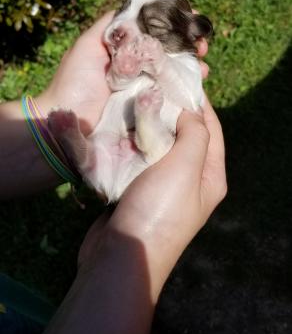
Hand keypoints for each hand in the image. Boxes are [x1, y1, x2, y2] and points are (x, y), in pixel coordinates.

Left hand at [37, 12, 208, 134]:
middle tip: (202, 45)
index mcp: (123, 51)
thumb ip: (109, 26)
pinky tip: (199, 81)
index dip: (173, 25)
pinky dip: (186, 88)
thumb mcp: (88, 45)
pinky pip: (171, 95)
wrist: (68, 122)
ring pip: (173, 73)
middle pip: (168, 52)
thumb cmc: (74, 82)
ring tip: (203, 64)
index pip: (153, 33)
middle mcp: (135, 68)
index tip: (190, 17)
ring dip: (191, 66)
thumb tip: (133, 6)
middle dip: (188, 46)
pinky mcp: (148, 109)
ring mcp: (143, 90)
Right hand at [79, 95, 225, 298]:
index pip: (212, 130)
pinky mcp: (136, 193)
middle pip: (185, 138)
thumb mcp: (187, 166)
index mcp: (210, 177)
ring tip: (136, 103)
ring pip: (158, 148)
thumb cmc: (160, 209)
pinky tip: (120, 129)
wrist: (123, 255)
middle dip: (171, 113)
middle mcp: (190, 183)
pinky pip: (137, 161)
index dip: (200, 104)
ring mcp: (161, 189)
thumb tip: (190, 113)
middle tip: (154, 87)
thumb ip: (195, 134)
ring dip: (148, 128)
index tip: (183, 78)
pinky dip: (131, 144)